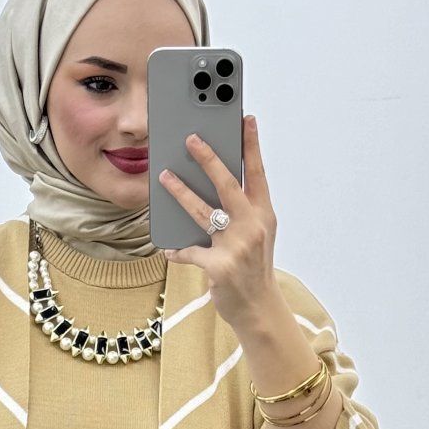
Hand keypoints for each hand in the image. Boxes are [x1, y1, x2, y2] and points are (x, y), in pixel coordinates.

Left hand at [157, 114, 279, 330]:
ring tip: (164, 176)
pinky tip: (167, 248)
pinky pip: (189, 251)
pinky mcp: (219, 266)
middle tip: (191, 138)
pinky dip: (177, 250)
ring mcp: (236, 246)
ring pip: (202, 211)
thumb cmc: (253, 268)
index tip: (246, 119)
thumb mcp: (257, 235)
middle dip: (208, 158)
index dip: (251, 145)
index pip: (257, 173)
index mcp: (264, 215)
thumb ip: (242, 210)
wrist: (259, 309)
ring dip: (180, 192)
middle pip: (227, 184)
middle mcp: (252, 226)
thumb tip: (213, 186)